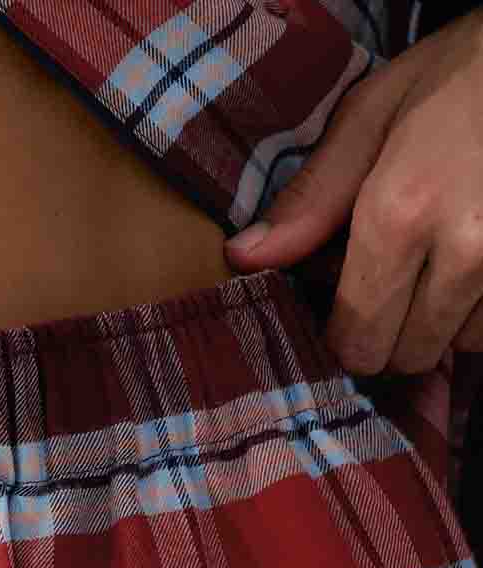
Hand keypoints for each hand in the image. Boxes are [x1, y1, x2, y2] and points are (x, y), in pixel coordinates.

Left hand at [223, 6, 482, 376]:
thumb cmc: (459, 73)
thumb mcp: (372, 115)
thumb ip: (312, 197)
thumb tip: (245, 258)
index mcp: (401, 214)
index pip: (355, 340)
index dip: (340, 334)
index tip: (341, 306)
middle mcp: (464, 250)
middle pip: (405, 357)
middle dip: (388, 334)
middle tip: (390, 283)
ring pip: (458, 345)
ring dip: (441, 320)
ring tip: (438, 260)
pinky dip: (480, 307)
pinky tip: (473, 262)